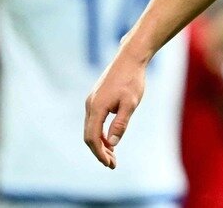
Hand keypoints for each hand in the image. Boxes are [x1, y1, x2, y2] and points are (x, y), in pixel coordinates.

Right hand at [84, 52, 146, 168]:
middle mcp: (90, 105)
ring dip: (101, 143)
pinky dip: (101, 132)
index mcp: (97, 108)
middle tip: (113, 164)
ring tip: (113, 155)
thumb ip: (121, 123)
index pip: (93, 138)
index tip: (110, 164)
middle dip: (100, 151)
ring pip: (91, 128)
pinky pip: (94, 120)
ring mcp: (92, 100)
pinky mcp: (97, 97)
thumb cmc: (132, 80)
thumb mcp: (130, 104)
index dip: (100, 153)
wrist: (130, 58)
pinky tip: (111, 138)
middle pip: (89, 135)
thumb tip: (113, 143)